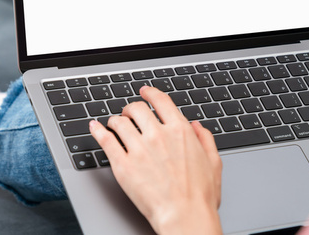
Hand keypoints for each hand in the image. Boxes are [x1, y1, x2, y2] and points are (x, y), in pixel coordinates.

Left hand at [89, 86, 222, 234]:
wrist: (185, 217)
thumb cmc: (200, 197)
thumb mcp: (213, 163)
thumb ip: (206, 140)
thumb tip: (197, 127)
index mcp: (180, 131)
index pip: (160, 101)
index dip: (150, 93)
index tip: (144, 92)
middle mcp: (158, 135)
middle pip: (137, 108)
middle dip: (131, 108)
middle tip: (128, 113)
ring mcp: (139, 149)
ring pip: (119, 122)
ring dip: (115, 120)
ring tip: (114, 123)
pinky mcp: (123, 165)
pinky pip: (105, 140)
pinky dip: (98, 130)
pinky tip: (95, 127)